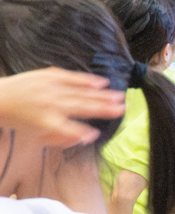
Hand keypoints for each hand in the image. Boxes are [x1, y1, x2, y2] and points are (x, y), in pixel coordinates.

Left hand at [0, 69, 126, 148]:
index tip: (98, 133)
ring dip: (102, 94)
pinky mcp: (48, 76)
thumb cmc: (21, 120)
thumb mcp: (39, 136)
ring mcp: (50, 89)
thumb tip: (88, 137)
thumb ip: (64, 137)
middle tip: (123, 108)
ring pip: (81, 92)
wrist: (0, 99)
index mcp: (48, 122)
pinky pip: (71, 78)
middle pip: (82, 108)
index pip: (71, 129)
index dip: (85, 132)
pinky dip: (86, 80)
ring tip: (120, 96)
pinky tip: (101, 82)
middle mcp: (51, 105)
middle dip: (103, 108)